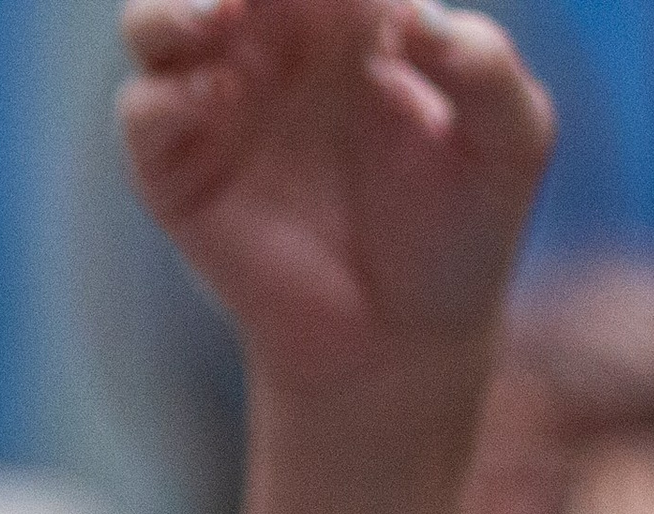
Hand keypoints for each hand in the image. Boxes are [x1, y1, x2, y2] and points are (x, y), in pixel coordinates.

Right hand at [120, 0, 554, 409]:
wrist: (401, 341)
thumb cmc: (462, 232)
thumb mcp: (510, 139)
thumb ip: (485, 65)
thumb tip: (415, 19)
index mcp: (351, 10)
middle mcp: (276, 45)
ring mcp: (219, 106)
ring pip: (156, 20)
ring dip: (177, 5)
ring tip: (224, 14)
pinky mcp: (177, 176)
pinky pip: (143, 111)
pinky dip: (166, 94)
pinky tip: (220, 99)